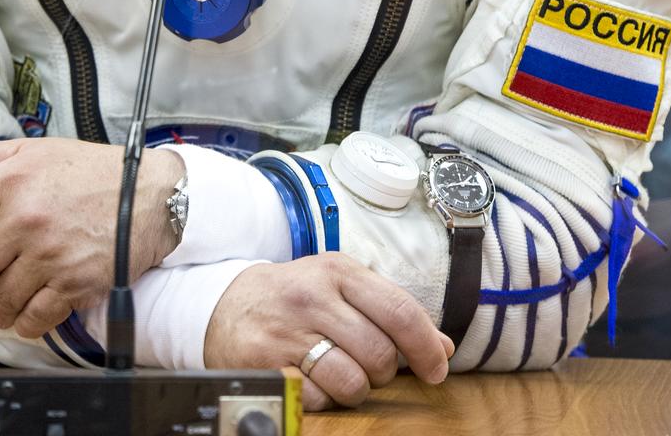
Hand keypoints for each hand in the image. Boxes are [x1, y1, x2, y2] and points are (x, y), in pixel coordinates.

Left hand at [0, 138, 182, 337]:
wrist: (150, 194)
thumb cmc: (89, 171)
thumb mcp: (34, 152)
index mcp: (12, 181)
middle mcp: (26, 218)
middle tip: (0, 253)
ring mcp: (50, 255)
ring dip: (4, 294)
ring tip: (22, 277)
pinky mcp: (73, 285)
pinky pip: (30, 320)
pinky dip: (26, 319)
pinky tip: (33, 303)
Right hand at [204, 254, 454, 411]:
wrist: (227, 306)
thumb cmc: (295, 297)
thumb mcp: (340, 287)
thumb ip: (391, 311)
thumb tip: (443, 347)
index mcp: (338, 271)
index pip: (399, 310)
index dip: (426, 347)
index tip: (436, 369)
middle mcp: (313, 296)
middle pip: (380, 353)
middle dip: (383, 370)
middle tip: (366, 364)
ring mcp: (288, 330)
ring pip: (353, 382)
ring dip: (354, 388)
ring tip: (336, 371)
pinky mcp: (267, 364)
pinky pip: (319, 400)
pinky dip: (323, 399)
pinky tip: (310, 378)